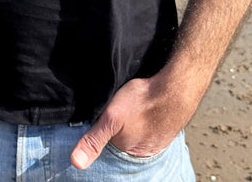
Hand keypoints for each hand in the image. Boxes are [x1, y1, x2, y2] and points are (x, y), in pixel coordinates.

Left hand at [70, 73, 193, 169]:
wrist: (175, 90)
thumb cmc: (144, 101)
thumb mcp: (111, 118)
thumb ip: (94, 140)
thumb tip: (76, 162)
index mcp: (125, 149)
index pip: (107, 142)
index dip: (103, 128)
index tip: (105, 116)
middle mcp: (140, 150)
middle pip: (122, 138)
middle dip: (119, 127)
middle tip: (123, 110)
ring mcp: (155, 141)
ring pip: (137, 133)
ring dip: (134, 124)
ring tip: (133, 109)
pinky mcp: (165, 130)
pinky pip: (150, 127)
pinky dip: (147, 120)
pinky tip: (146, 110)